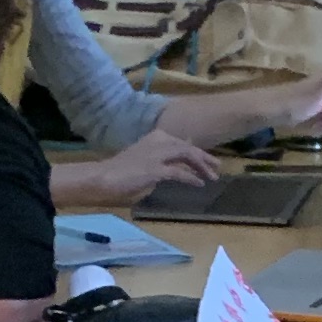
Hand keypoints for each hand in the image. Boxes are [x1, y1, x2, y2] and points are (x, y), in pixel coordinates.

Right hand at [87, 123, 220, 202]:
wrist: (103, 177)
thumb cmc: (121, 173)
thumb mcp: (145, 162)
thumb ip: (161, 162)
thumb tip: (175, 169)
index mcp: (156, 137)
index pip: (182, 143)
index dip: (197, 151)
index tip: (208, 160)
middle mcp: (158, 141)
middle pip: (188, 148)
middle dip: (205, 158)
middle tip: (217, 167)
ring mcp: (157, 154)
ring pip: (187, 156)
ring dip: (202, 167)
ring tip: (212, 177)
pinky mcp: (155, 169)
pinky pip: (178, 173)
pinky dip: (190, 178)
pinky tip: (199, 184)